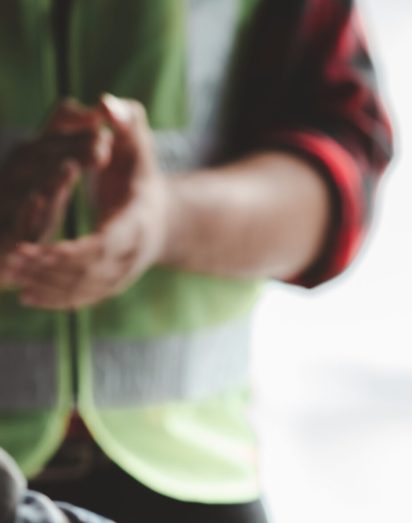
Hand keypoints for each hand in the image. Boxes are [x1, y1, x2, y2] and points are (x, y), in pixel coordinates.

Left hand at [4, 95, 168, 308]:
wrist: (166, 220)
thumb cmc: (143, 174)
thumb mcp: (138, 143)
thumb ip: (125, 121)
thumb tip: (105, 103)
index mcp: (138, 224)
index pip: (105, 245)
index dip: (71, 251)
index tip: (39, 248)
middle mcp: (131, 257)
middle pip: (89, 272)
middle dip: (48, 269)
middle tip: (13, 258)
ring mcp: (122, 276)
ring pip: (83, 290)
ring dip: (45, 286)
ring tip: (12, 273)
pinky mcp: (111, 286)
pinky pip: (81, 298)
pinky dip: (53, 300)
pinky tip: (26, 297)